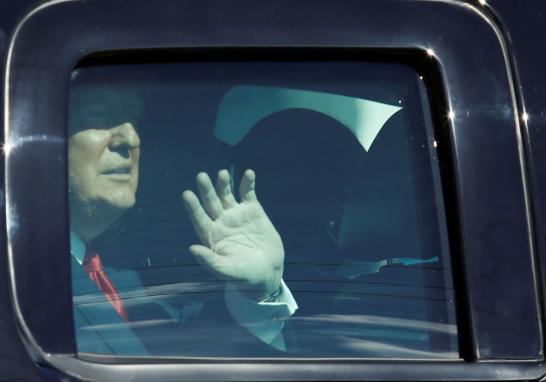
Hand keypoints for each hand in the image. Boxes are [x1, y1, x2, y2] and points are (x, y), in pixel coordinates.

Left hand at [182, 169, 283, 300]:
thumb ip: (211, 261)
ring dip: (223, 184)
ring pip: (226, 194)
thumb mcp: (228, 271)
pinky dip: (248, 183)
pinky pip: (248, 193)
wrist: (268, 271)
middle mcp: (221, 222)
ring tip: (222, 174)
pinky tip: (249, 173)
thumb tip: (192, 248)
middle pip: (210, 202)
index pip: (199, 218)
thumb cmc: (245, 275)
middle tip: (201, 176)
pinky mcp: (253, 210)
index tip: (186, 194)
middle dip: (206, 190)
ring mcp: (236, 214)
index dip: (193, 207)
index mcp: (211, 236)